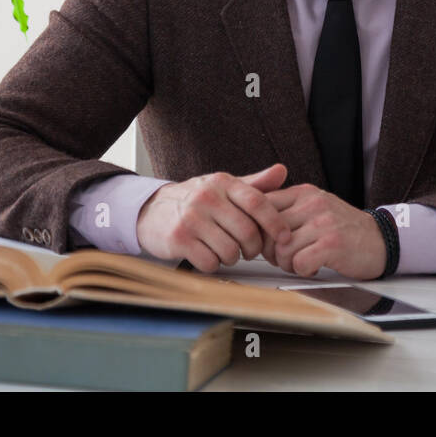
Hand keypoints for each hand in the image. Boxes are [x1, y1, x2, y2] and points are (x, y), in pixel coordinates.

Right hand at [135, 164, 292, 270]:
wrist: (151, 210)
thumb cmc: (195, 201)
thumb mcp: (224, 187)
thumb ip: (255, 184)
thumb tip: (282, 171)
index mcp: (222, 183)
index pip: (257, 202)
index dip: (275, 222)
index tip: (284, 237)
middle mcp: (207, 197)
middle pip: (247, 231)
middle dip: (253, 248)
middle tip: (248, 250)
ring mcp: (191, 218)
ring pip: (230, 251)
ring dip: (232, 258)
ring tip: (226, 251)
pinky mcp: (178, 239)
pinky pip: (209, 262)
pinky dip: (213, 265)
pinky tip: (208, 256)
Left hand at [261, 183, 386, 278]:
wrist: (381, 239)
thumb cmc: (344, 229)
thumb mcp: (315, 208)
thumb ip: (288, 210)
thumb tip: (253, 222)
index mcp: (304, 193)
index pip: (262, 206)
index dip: (258, 230)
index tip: (266, 242)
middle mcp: (312, 203)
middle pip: (268, 231)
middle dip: (271, 252)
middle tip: (285, 258)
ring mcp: (323, 222)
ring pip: (282, 249)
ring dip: (288, 264)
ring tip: (302, 263)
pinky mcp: (332, 243)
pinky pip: (299, 263)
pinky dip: (303, 271)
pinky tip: (314, 267)